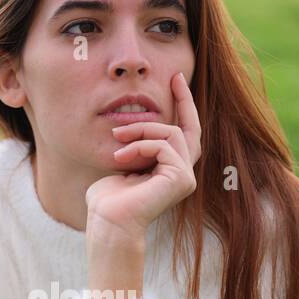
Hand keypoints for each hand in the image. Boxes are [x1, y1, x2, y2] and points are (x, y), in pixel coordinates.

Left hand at [84, 70, 200, 242]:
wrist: (108, 222)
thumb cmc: (108, 198)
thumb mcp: (122, 160)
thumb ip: (135, 144)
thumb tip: (131, 123)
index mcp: (170, 170)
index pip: (183, 133)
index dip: (184, 105)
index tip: (176, 79)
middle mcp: (183, 173)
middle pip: (190, 128)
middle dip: (184, 99)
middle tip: (174, 77)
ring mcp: (185, 177)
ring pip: (171, 133)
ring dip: (141, 130)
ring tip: (117, 139)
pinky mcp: (182, 179)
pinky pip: (163, 146)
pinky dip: (139, 146)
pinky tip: (122, 157)